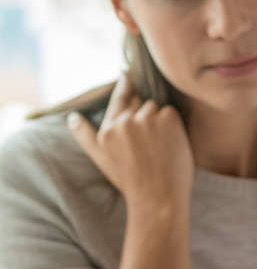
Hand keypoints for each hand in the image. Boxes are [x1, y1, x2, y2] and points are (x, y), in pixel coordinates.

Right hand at [68, 72, 193, 214]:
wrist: (158, 197)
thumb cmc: (131, 181)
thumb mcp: (101, 159)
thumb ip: (86, 136)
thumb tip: (72, 117)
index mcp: (107, 129)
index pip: (119, 100)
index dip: (124, 84)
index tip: (126, 72)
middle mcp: (124, 122)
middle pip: (139, 102)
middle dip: (144, 115)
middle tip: (149, 143)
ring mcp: (146, 119)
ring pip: (155, 108)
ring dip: (158, 121)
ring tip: (159, 147)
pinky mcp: (167, 119)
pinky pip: (170, 112)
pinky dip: (173, 125)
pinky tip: (170, 145)